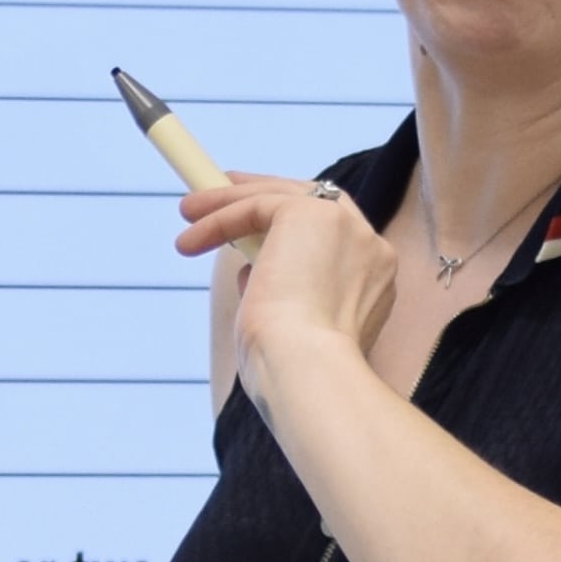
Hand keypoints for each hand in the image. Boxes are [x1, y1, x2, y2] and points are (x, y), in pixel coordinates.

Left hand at [177, 172, 393, 418]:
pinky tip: (189, 241)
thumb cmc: (295, 373)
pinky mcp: (312, 214)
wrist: (307, 374)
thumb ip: (284, 293)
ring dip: (230, 201)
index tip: (256, 222)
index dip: (294, 220)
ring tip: (186, 213)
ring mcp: (346, 227)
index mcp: (374, 279)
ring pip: (282, 196)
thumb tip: (250, 272)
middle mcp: (369, 248)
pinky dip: (220, 217)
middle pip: (315, 199)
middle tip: (222, 187)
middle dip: (266, 191)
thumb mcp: (292, 328)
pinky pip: (258, 204)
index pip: (335, 232)